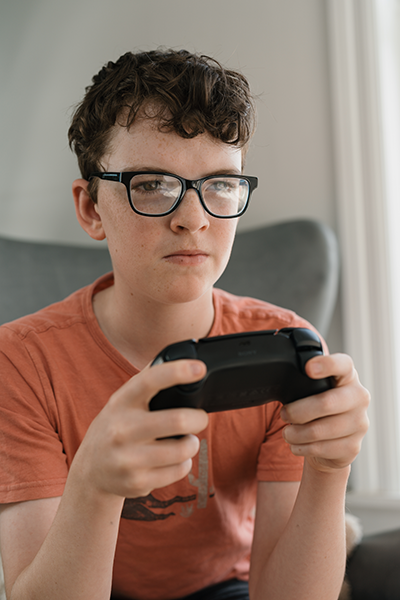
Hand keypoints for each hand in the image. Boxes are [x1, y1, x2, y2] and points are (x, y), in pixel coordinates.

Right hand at [72, 359, 208, 498]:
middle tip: (200, 418)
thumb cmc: (117, 426)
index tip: (199, 368)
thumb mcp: (123, 400)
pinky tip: (172, 459)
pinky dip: (184, 463)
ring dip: (192, 443)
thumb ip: (148, 379)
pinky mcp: (136, 482)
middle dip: (198, 418)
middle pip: (176, 421)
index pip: (150, 380)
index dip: (177, 372)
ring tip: (187, 440)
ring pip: (182, 449)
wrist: (90, 470)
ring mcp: (127, 458)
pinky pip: (179, 470)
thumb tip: (182, 354)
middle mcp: (121, 429)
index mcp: (121, 402)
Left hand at [280, 354, 369, 472]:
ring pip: (319, 430)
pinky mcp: (353, 446)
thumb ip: (306, 382)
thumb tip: (279, 383)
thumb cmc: (321, 409)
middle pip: (325, 403)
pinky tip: (297, 444)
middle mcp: (359, 397)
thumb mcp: (315, 390)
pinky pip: (321, 449)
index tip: (308, 368)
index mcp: (348, 376)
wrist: (335, 441)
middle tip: (284, 414)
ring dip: (295, 434)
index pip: (343, 364)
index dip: (326, 364)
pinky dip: (302, 448)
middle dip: (297, 411)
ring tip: (287, 433)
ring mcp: (359, 423)